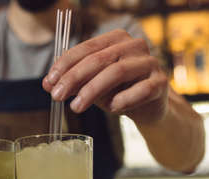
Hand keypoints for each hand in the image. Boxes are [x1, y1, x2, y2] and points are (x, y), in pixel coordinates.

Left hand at [42, 29, 168, 124]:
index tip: (49, 83)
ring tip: (76, 107)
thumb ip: (73, 82)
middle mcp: (134, 45)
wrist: (148, 106)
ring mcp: (150, 62)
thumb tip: (48, 84)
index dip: (64, 65)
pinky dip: (122, 100)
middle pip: (98, 59)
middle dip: (73, 78)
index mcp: (115, 39)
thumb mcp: (91, 85)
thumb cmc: (117, 91)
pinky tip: (111, 109)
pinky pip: (140, 90)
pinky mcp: (161, 82)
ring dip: (92, 91)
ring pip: (116, 72)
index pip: (85, 49)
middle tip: (57, 96)